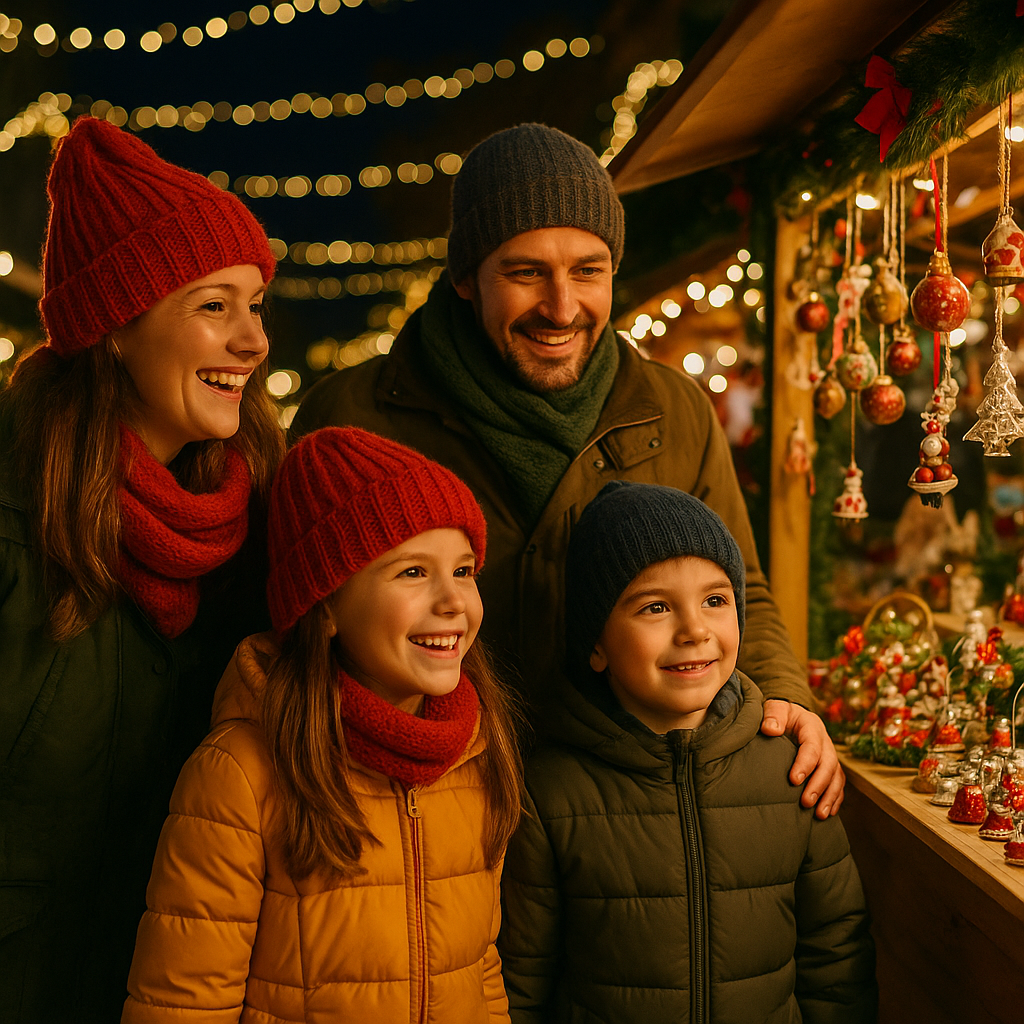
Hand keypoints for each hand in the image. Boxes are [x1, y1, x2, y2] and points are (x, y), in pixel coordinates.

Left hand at [761, 699, 844, 818]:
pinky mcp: (830, 766)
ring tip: (820, 815)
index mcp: (811, 726)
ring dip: (829, 796)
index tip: (793, 780)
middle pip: (828, 765)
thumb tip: (770, 729)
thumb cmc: (780, 714)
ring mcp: (829, 755)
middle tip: (806, 802)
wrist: (790, 715)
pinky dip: (835, 798)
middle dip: (819, 785)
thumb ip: (773, 715)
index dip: (805, 764)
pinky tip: (829, 813)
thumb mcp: (775, 707)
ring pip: (836, 777)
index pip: (812, 747)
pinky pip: (838, 784)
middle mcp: (825, 742)